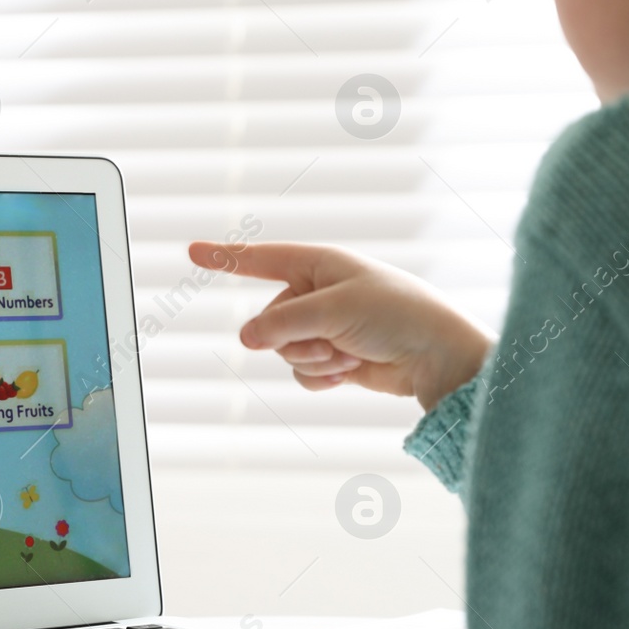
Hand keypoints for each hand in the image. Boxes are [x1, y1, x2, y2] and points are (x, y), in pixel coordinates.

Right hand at [188, 241, 494, 410]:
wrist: (439, 356)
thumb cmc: (397, 315)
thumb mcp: (335, 310)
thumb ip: (283, 323)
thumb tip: (245, 338)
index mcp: (319, 264)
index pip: (260, 260)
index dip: (225, 257)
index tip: (190, 251)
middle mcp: (318, 293)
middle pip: (271, 321)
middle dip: (295, 337)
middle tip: (333, 338)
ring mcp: (326, 328)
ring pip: (285, 352)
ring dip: (313, 359)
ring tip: (349, 354)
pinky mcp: (336, 359)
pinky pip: (303, 373)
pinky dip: (321, 377)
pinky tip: (350, 372)